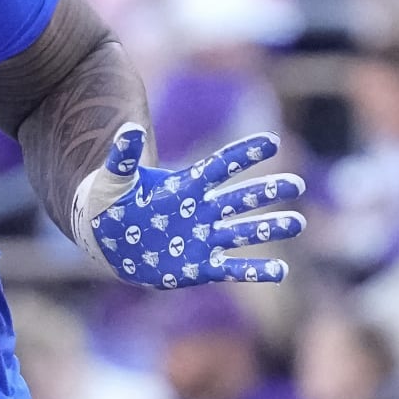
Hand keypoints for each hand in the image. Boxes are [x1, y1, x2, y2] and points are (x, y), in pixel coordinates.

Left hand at [74, 125, 304, 288]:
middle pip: (239, 198)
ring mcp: (201, 239)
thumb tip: (130, 128)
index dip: (243, 154)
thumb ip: (123, 156)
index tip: (272, 141)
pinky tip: (280, 270)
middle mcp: (200, 211)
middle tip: (296, 183)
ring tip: (297, 223)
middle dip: (267, 191)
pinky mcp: (197, 266)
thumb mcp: (112, 177)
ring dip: (269, 228)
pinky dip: (255, 270)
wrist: (102, 239)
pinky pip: (231, 268)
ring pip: (243, 232)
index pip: (219, 166)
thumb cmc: (108, 202)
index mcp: (184, 186)